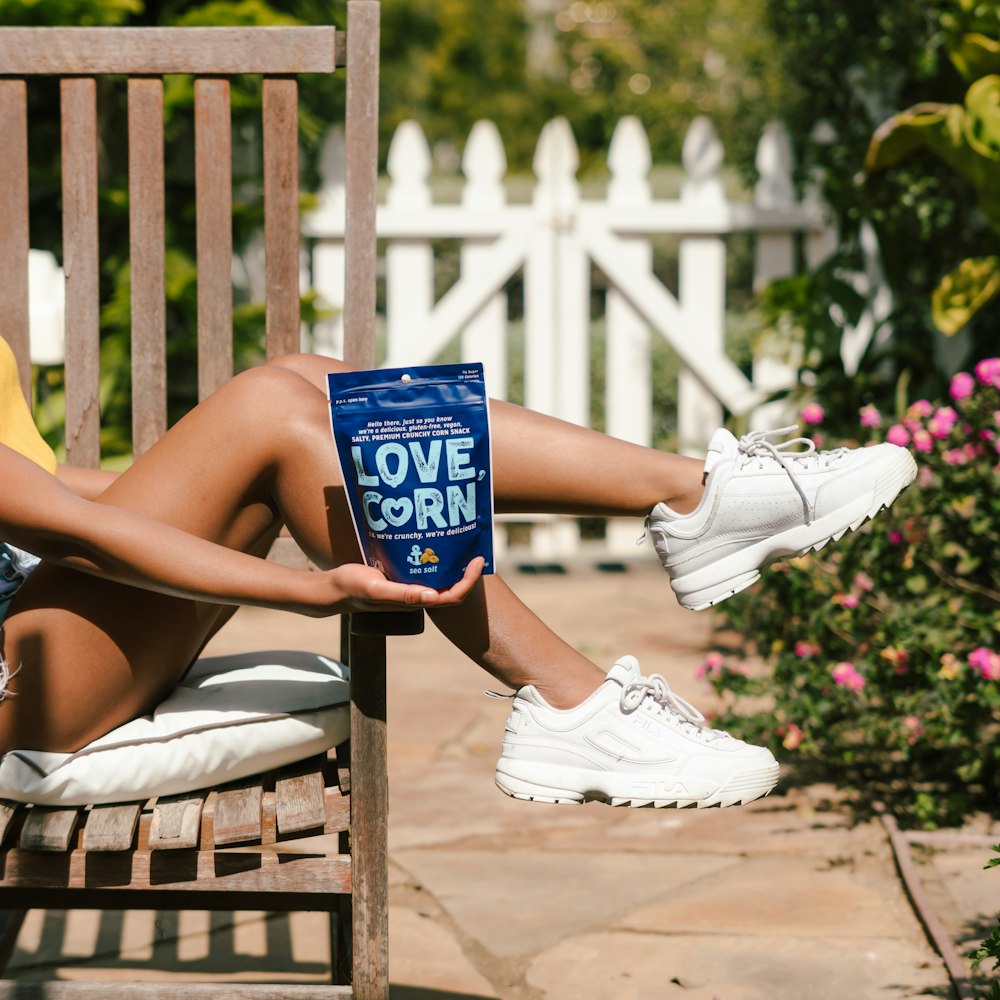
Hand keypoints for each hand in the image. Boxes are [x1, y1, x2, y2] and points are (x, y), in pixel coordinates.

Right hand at [308, 557, 485, 615]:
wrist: (335, 588)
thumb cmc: (354, 588)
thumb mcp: (377, 589)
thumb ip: (402, 594)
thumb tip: (432, 596)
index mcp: (416, 602)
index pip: (453, 596)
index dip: (469, 581)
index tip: (478, 560)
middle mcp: (418, 596)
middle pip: (453, 588)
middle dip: (468, 571)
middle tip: (475, 546)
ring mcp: (411, 587)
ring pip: (441, 579)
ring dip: (455, 564)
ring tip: (462, 542)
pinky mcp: (403, 578)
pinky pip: (427, 570)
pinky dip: (437, 558)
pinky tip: (436, 542)